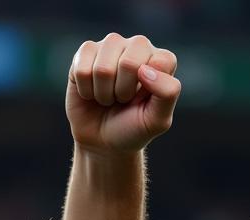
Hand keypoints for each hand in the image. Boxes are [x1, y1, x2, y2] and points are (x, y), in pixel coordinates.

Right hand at [66, 33, 180, 153]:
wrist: (101, 142)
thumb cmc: (131, 129)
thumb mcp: (157, 121)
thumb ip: (167, 93)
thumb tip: (144, 69)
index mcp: (161, 60)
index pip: (160, 62)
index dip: (148, 89)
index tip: (142, 101)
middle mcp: (138, 46)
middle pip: (128, 63)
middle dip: (122, 92)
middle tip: (122, 100)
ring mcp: (111, 46)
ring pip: (103, 68)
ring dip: (103, 93)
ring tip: (107, 98)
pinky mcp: (86, 52)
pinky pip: (82, 69)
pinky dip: (85, 90)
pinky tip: (91, 92)